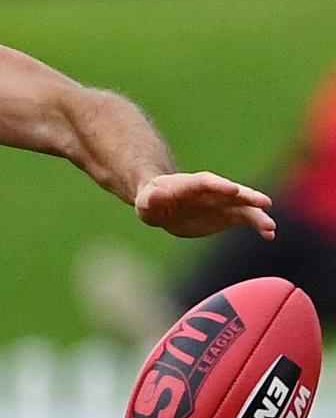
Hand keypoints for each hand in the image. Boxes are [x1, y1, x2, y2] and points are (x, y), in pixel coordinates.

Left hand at [134, 172, 275, 239]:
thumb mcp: (146, 200)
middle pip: (231, 191)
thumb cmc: (152, 201)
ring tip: (270, 227)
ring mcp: (221, 202)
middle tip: (264, 202)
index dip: (219, 185)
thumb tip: (155, 195)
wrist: (164, 205)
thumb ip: (151, 199)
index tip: (233, 190)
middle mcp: (210, 191)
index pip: (205, 182)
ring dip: (257, 214)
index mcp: (189, 184)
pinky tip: (269, 235)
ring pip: (243, 206)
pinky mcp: (228, 215)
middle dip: (247, 196)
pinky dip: (258, 226)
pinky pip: (246, 219)